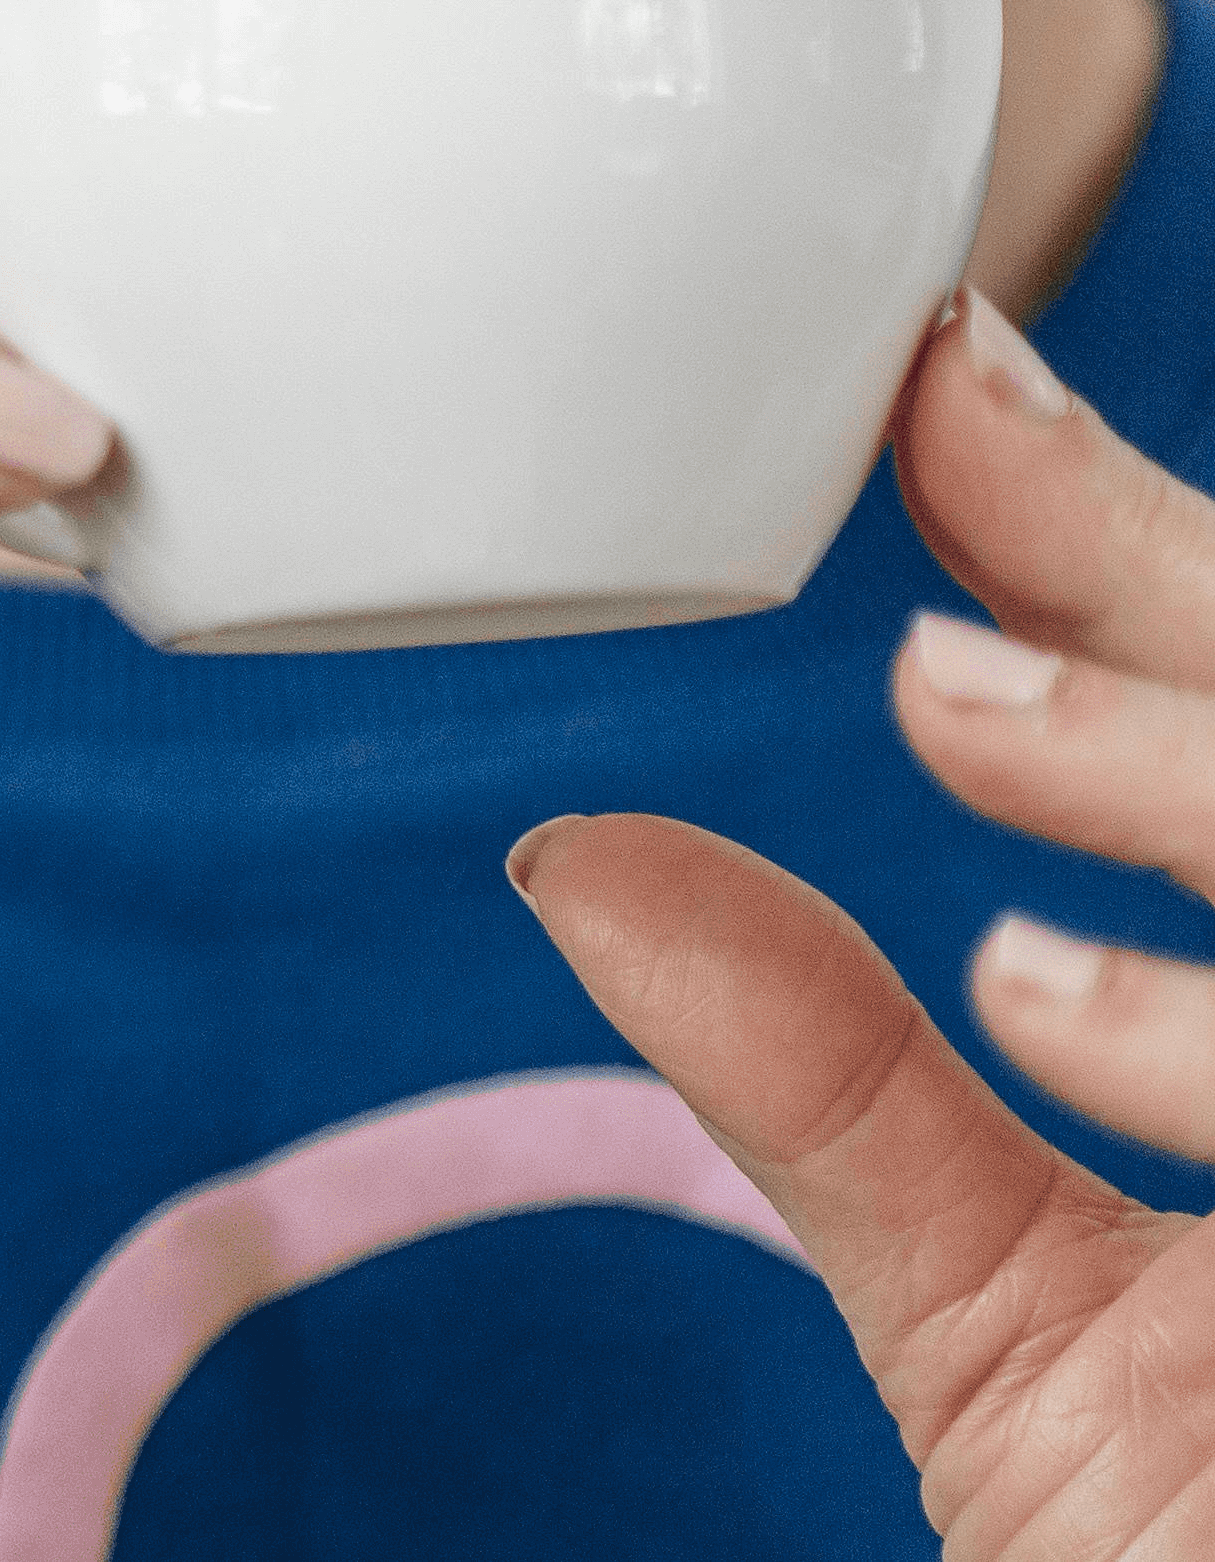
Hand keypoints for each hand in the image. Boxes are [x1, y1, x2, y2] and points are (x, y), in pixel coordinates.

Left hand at [520, 297, 1214, 1556]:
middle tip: (931, 625)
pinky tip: (1039, 996)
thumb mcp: (1034, 1350)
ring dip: (1203, 783)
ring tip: (954, 724)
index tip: (931, 388)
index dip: (1129, 542)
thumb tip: (584, 859)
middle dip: (1182, 641)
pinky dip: (1213, 1032)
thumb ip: (846, 1097)